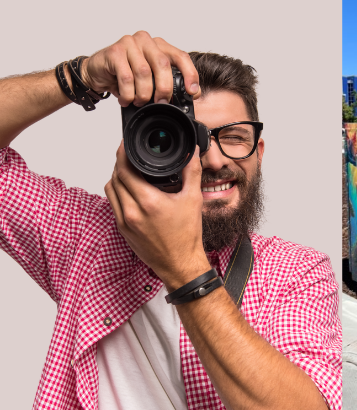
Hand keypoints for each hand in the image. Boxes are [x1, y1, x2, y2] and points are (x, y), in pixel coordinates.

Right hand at [80, 31, 201, 107]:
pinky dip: (128, 93)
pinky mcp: (114, 52)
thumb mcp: (150, 77)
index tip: (192, 91)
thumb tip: (189, 95)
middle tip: (161, 102)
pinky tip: (126, 99)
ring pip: (144, 72)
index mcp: (159, 45)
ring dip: (144, 93)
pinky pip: (126, 77)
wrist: (96, 72)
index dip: (190, 74)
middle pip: (163, 64)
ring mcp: (129, 43)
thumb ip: (167, 81)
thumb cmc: (124, 73)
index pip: (180, 56)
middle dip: (164, 88)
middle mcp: (146, 41)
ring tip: (139, 101)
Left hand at [105, 142, 210, 288]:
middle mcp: (131, 211)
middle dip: (120, 164)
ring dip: (116, 178)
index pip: (124, 170)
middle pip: (114, 178)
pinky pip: (114, 205)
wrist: (180, 264)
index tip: (125, 145)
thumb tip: (192, 154)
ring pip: (110, 191)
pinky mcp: (122, 230)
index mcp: (148, 201)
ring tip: (129, 172)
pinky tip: (130, 191)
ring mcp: (124, 221)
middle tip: (129, 156)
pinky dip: (118, 194)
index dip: (122, 154)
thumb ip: (191, 173)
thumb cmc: (186, 236)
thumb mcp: (193, 200)